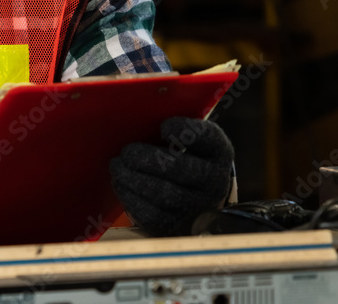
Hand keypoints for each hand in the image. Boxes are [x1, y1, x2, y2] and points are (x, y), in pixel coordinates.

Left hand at [110, 117, 233, 236]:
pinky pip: (151, 214)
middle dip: (147, 159)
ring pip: (163, 194)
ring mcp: (197, 207)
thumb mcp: (190, 139)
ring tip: (118, 166)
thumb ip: (174, 127)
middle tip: (127, 152)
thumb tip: (139, 111)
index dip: (185, 130)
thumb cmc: (185, 157)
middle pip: (180, 168)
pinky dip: (131, 197)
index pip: (207, 137)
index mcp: (219, 152)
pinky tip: (121, 183)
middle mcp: (214, 182)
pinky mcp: (177, 226)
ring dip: (133, 178)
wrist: (197, 197)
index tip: (163, 126)